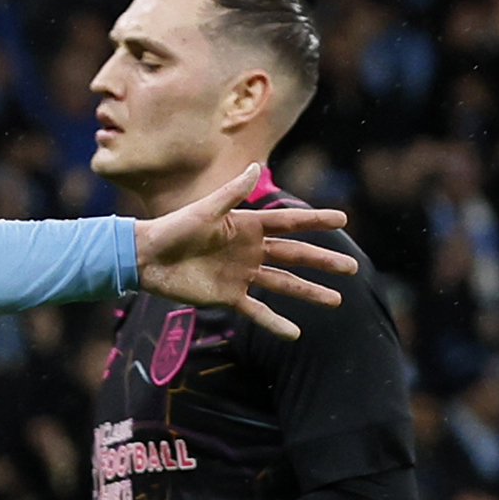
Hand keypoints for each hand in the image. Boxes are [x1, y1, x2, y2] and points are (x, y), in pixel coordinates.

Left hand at [130, 162, 356, 340]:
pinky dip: (275, 322)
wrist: (145, 258)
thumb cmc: (173, 228)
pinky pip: (256, 311)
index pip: (290, 223)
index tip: (343, 221)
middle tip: (353, 268)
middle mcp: (250, 251)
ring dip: (309, 292)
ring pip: (283, 285)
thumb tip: (254, 167)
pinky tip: (295, 332)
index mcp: (248, 226)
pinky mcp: (227, 297)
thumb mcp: (205, 209)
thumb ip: (232, 194)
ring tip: (336, 300)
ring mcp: (241, 275)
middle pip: (295, 256)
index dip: (316, 221)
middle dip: (323, 262)